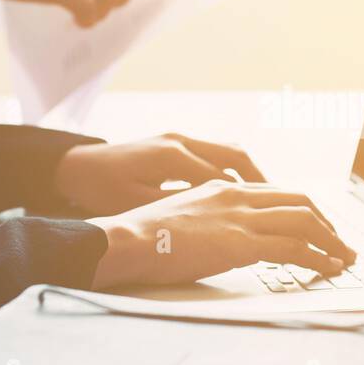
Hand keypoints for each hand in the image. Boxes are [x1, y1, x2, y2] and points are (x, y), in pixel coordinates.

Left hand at [55, 133, 265, 215]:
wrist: (75, 167)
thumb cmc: (101, 190)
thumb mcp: (138, 206)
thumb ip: (178, 211)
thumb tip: (215, 225)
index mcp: (172, 158)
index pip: (226, 178)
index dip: (253, 200)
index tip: (273, 222)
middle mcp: (181, 142)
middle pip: (238, 158)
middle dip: (267, 184)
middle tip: (288, 209)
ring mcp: (179, 140)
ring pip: (230, 154)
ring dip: (254, 175)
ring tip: (273, 201)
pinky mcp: (174, 144)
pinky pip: (216, 155)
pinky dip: (234, 172)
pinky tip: (242, 194)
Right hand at [88, 180, 356, 287]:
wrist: (126, 240)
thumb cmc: (143, 236)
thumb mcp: (182, 215)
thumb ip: (209, 218)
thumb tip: (222, 235)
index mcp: (223, 189)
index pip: (277, 193)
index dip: (304, 210)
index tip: (317, 227)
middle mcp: (237, 197)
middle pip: (299, 201)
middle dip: (326, 223)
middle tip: (339, 243)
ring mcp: (240, 218)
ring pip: (304, 221)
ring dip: (331, 241)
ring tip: (344, 258)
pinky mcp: (240, 244)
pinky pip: (292, 247)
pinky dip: (317, 257)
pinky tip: (327, 268)